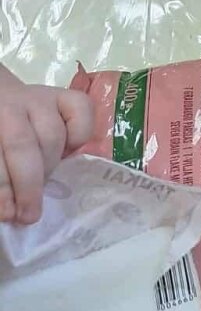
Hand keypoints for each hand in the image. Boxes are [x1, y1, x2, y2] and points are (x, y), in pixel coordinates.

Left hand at [0, 65, 93, 224]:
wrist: (5, 108)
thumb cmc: (1, 145)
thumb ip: (2, 178)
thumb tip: (10, 209)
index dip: (4, 189)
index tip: (8, 214)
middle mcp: (13, 104)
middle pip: (24, 146)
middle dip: (28, 186)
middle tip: (29, 214)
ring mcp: (42, 97)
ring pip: (54, 135)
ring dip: (50, 167)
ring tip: (43, 183)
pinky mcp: (66, 96)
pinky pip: (83, 113)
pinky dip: (80, 136)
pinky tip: (69, 151)